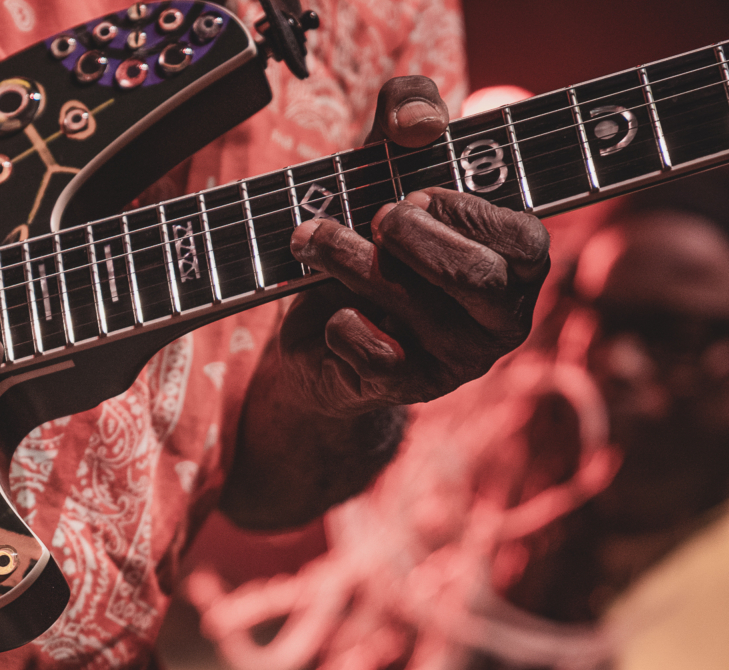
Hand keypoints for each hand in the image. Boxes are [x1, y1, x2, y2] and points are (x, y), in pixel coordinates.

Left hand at [279, 76, 551, 415]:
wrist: (323, 332)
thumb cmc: (373, 237)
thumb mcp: (389, 163)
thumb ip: (409, 114)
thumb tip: (417, 124)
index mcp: (519, 262)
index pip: (524, 238)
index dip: (466, 211)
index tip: (417, 194)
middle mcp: (502, 316)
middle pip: (471, 276)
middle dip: (409, 236)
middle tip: (374, 217)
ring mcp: (459, 358)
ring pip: (414, 308)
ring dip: (351, 262)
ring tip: (312, 237)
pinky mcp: (409, 389)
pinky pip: (376, 356)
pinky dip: (343, 324)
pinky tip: (333, 311)